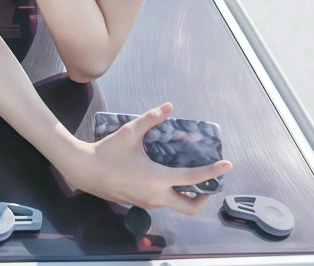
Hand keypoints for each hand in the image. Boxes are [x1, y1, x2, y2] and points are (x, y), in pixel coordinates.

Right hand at [66, 103, 230, 216]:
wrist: (86, 172)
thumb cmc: (108, 152)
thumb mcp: (129, 132)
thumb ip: (150, 119)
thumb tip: (168, 106)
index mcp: (157, 179)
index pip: (192, 179)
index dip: (212, 172)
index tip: (227, 165)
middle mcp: (156, 196)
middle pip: (190, 207)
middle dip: (204, 196)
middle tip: (209, 181)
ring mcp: (148, 203)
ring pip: (176, 206)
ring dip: (187, 195)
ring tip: (190, 176)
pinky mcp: (141, 203)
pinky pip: (164, 203)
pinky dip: (173, 193)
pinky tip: (167, 176)